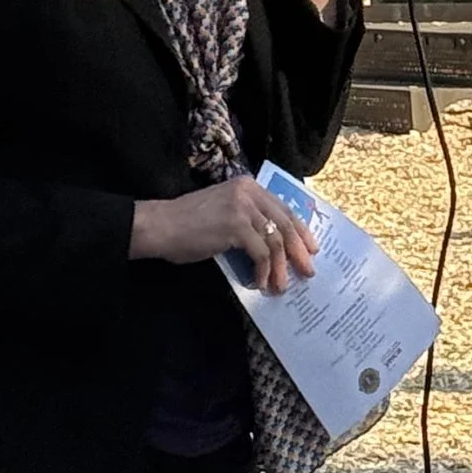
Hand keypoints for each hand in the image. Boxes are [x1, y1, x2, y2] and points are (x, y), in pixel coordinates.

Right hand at [130, 173, 317, 294]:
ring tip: (280, 287)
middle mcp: (249, 192)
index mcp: (248, 186)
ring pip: (275, 242)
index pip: (283, 209)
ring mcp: (242, 207)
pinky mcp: (236, 226)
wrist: (160, 226)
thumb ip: (249, 220)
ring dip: (281, 268)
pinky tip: (259, 283)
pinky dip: (264, 272)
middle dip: (298, 252)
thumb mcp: (225, 212)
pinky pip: (261, 254)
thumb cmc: (187, 224)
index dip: (300, 231)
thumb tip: (274, 245)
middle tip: (307, 272)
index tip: (310, 250)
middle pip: (285, 224)